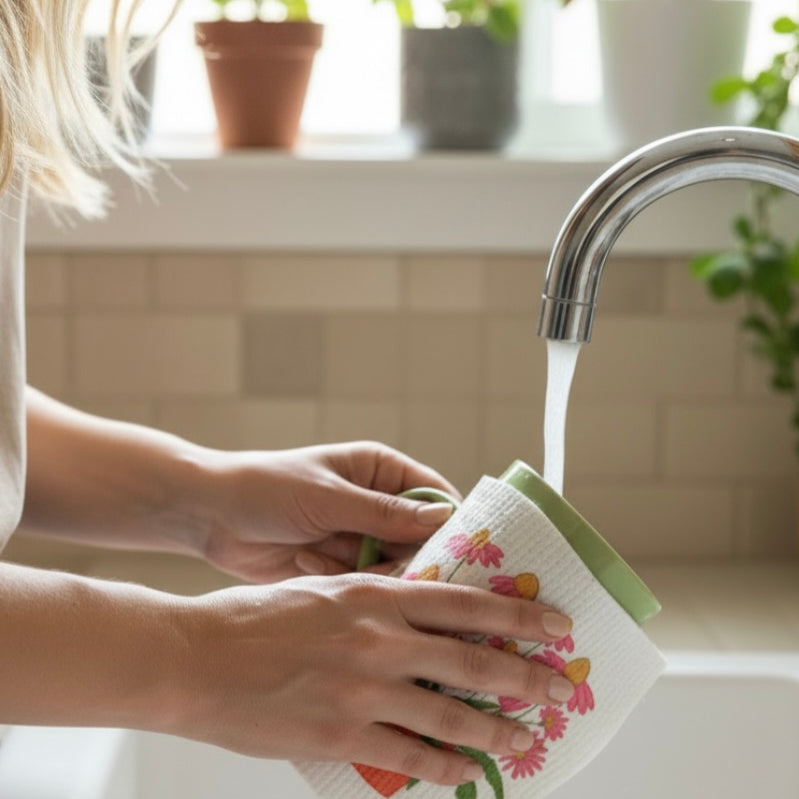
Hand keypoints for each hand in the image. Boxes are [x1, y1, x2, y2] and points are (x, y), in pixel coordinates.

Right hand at [173, 573, 574, 785]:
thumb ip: (373, 604)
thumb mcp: (322, 591)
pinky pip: (411, 757)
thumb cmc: (253, 618)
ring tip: (529, 737)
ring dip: (498, 728)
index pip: (465, 602)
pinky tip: (470, 773)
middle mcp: (379, 640)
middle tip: (561, 686)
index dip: (516, 616)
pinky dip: (448, 768)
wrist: (196, 657)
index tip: (554, 624)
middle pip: (473, 660)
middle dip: (526, 675)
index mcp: (374, 596)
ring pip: (452, 715)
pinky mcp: (343, 736)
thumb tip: (420, 618)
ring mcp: (364, 691)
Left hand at [196, 442, 460, 582]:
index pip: (435, 496)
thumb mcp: (328, 498)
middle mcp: (377, 504)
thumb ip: (384, 513)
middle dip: (417, 559)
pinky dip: (350, 583)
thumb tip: (446, 518)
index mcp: (380, 471)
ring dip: (378, 574)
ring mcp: (358, 536)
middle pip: (421, 538)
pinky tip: (324, 573)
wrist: (209, 515)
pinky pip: (365, 583)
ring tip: (350, 570)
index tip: (472, 556)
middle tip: (417, 584)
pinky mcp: (339, 566)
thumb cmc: (268, 488)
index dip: (455, 524)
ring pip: (395, 565)